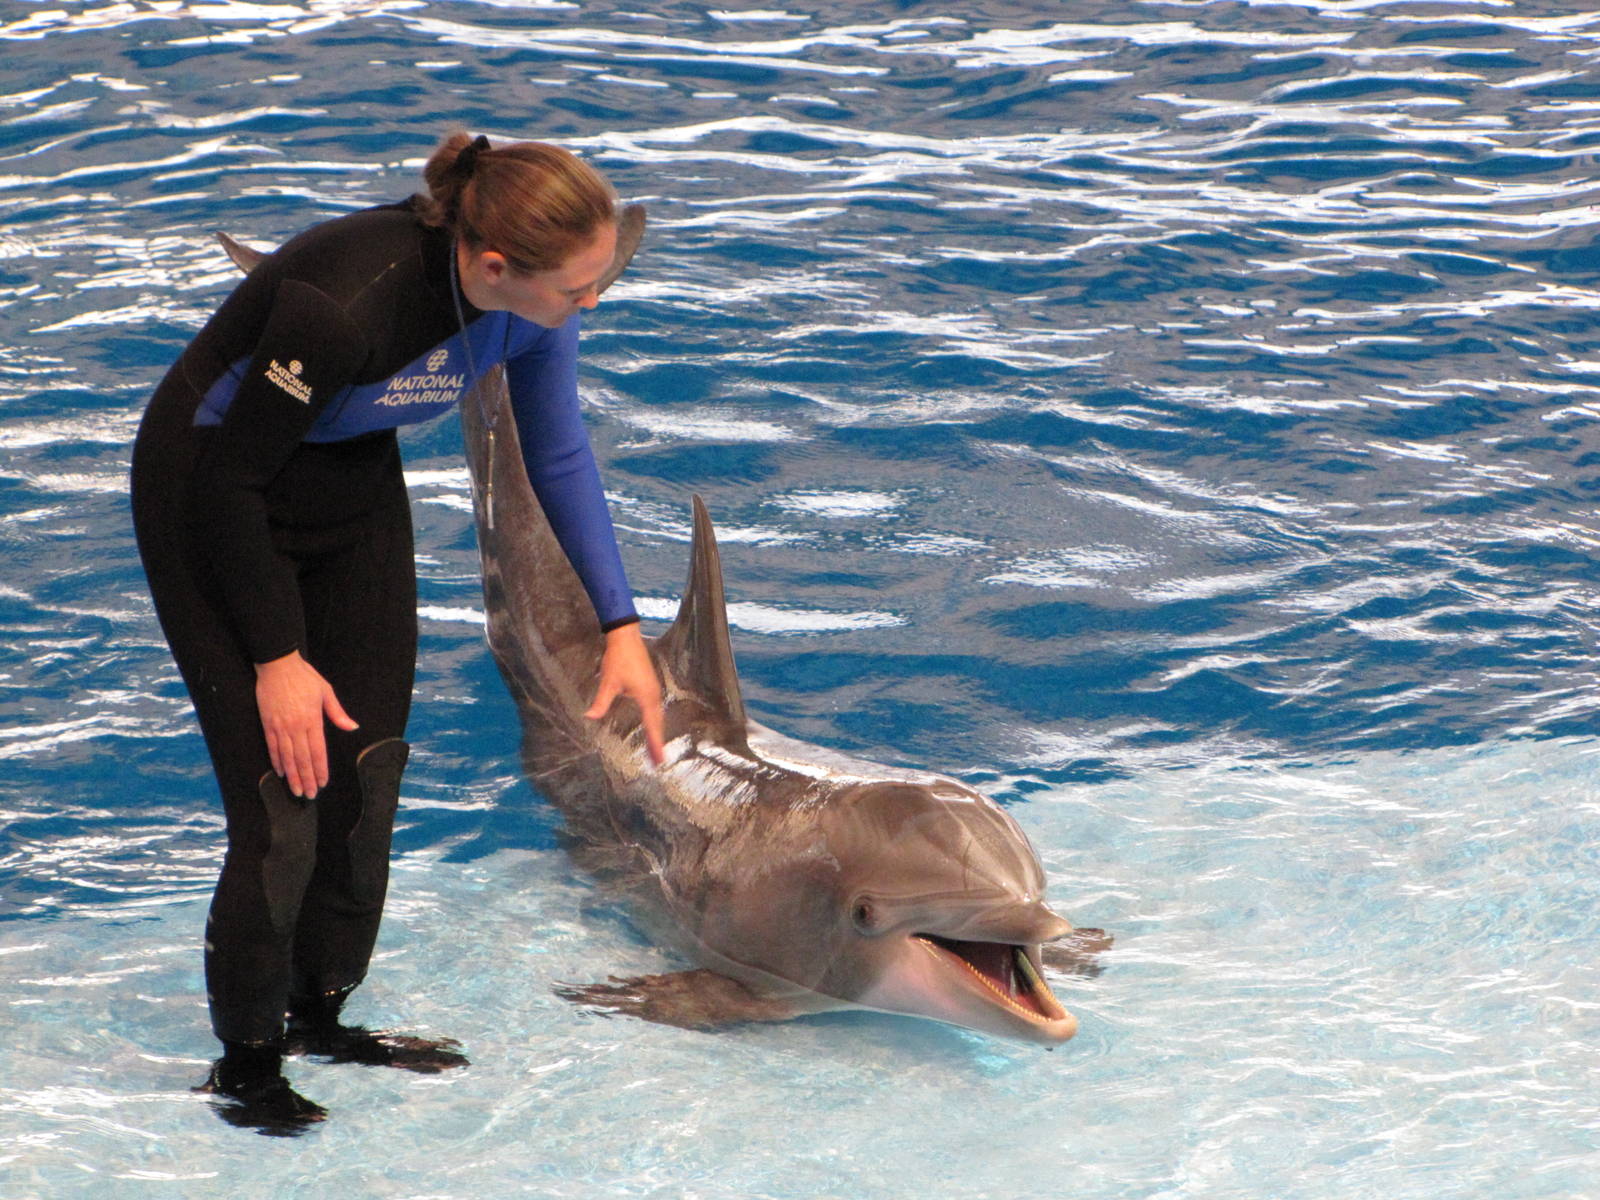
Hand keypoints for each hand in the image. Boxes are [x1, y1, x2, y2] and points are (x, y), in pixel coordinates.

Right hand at [255, 650, 359, 798]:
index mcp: (313, 720)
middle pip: (302, 759)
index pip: (318, 752)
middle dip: (307, 779)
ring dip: (292, 776)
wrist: (277, 665)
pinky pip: (272, 747)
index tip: (323, 783)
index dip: (320, 770)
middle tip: (310, 795)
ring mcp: (280, 726)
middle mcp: (296, 727)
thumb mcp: (326, 692)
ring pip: (287, 757)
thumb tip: (352, 727)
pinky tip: (280, 772)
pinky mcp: (267, 723)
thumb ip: (337, 713)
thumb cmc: (305, 677)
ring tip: (296, 790)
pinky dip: (276, 761)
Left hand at [584, 623, 665, 765]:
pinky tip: (651, 726)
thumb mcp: (608, 682)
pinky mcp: (651, 685)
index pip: (652, 726)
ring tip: (656, 749)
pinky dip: (655, 721)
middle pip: (658, 723)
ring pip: (658, 716)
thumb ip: (601, 702)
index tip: (659, 760)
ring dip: (657, 732)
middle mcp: (654, 695)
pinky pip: (655, 709)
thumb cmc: (618, 659)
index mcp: (646, 697)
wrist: (626, 637)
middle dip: (658, 742)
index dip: (655, 744)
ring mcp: (654, 689)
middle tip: (658, 762)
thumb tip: (590, 717)